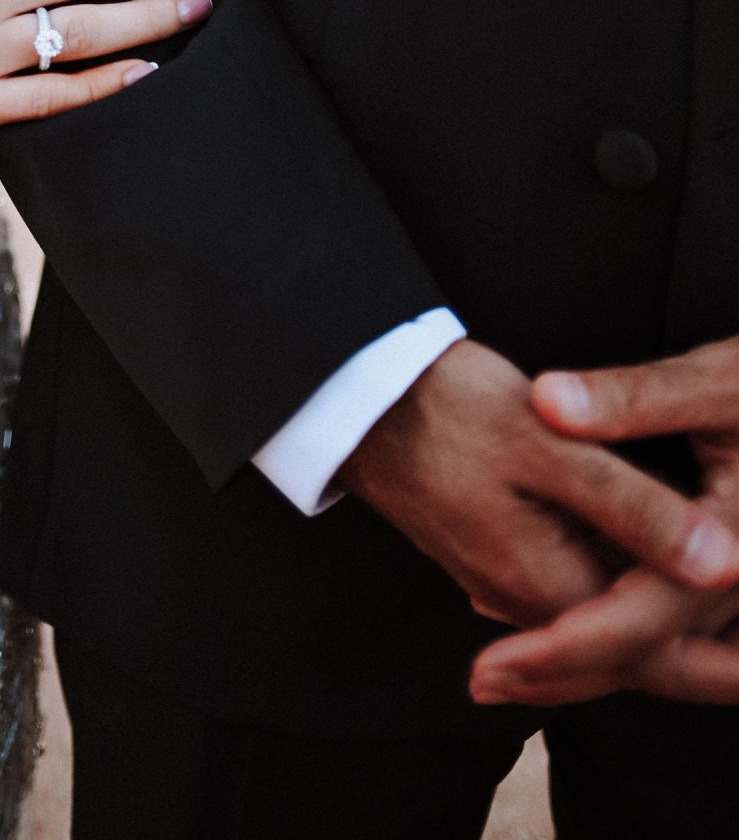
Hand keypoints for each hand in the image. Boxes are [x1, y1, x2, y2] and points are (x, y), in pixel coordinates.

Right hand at [337, 340, 738, 646]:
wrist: (352, 392)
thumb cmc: (446, 404)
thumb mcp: (550, 443)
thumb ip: (634, 507)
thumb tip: (720, 566)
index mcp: (546, 581)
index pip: (653, 649)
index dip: (722, 661)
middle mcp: (522, 597)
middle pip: (629, 655)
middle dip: (700, 661)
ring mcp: (501, 577)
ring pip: (599, 625)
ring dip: (660, 635)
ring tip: (721, 632)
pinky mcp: (491, 548)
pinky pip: (570, 596)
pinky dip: (619, 602)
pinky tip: (646, 581)